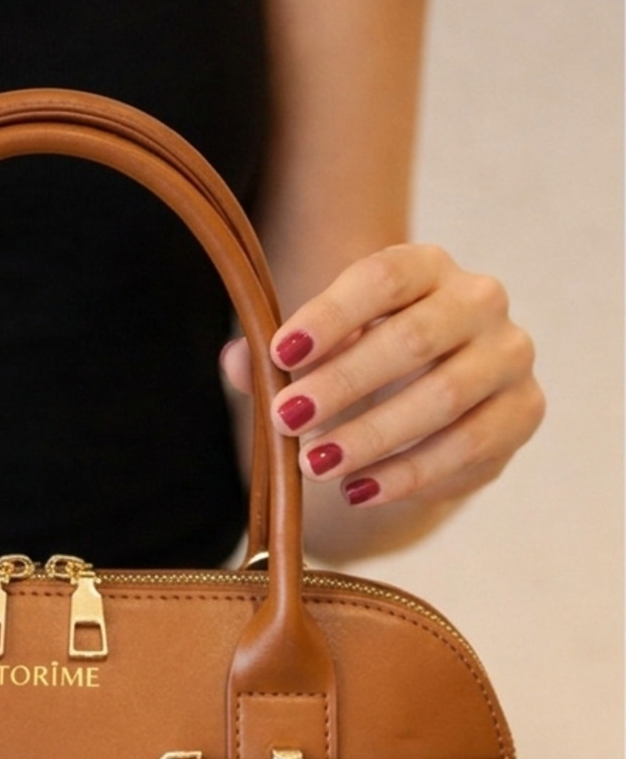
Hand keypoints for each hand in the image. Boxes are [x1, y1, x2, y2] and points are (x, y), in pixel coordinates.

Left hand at [220, 244, 544, 513]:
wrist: (434, 419)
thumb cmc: (366, 371)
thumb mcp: (320, 358)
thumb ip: (277, 358)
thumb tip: (236, 361)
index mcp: (427, 267)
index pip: (383, 277)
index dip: (331, 314)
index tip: (279, 353)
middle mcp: (479, 300)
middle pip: (414, 337)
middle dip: (343, 382)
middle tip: (285, 418)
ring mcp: (508, 356)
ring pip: (444, 396)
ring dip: (372, 435)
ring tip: (314, 465)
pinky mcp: (522, 412)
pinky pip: (466, 446)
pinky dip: (406, 474)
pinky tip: (358, 491)